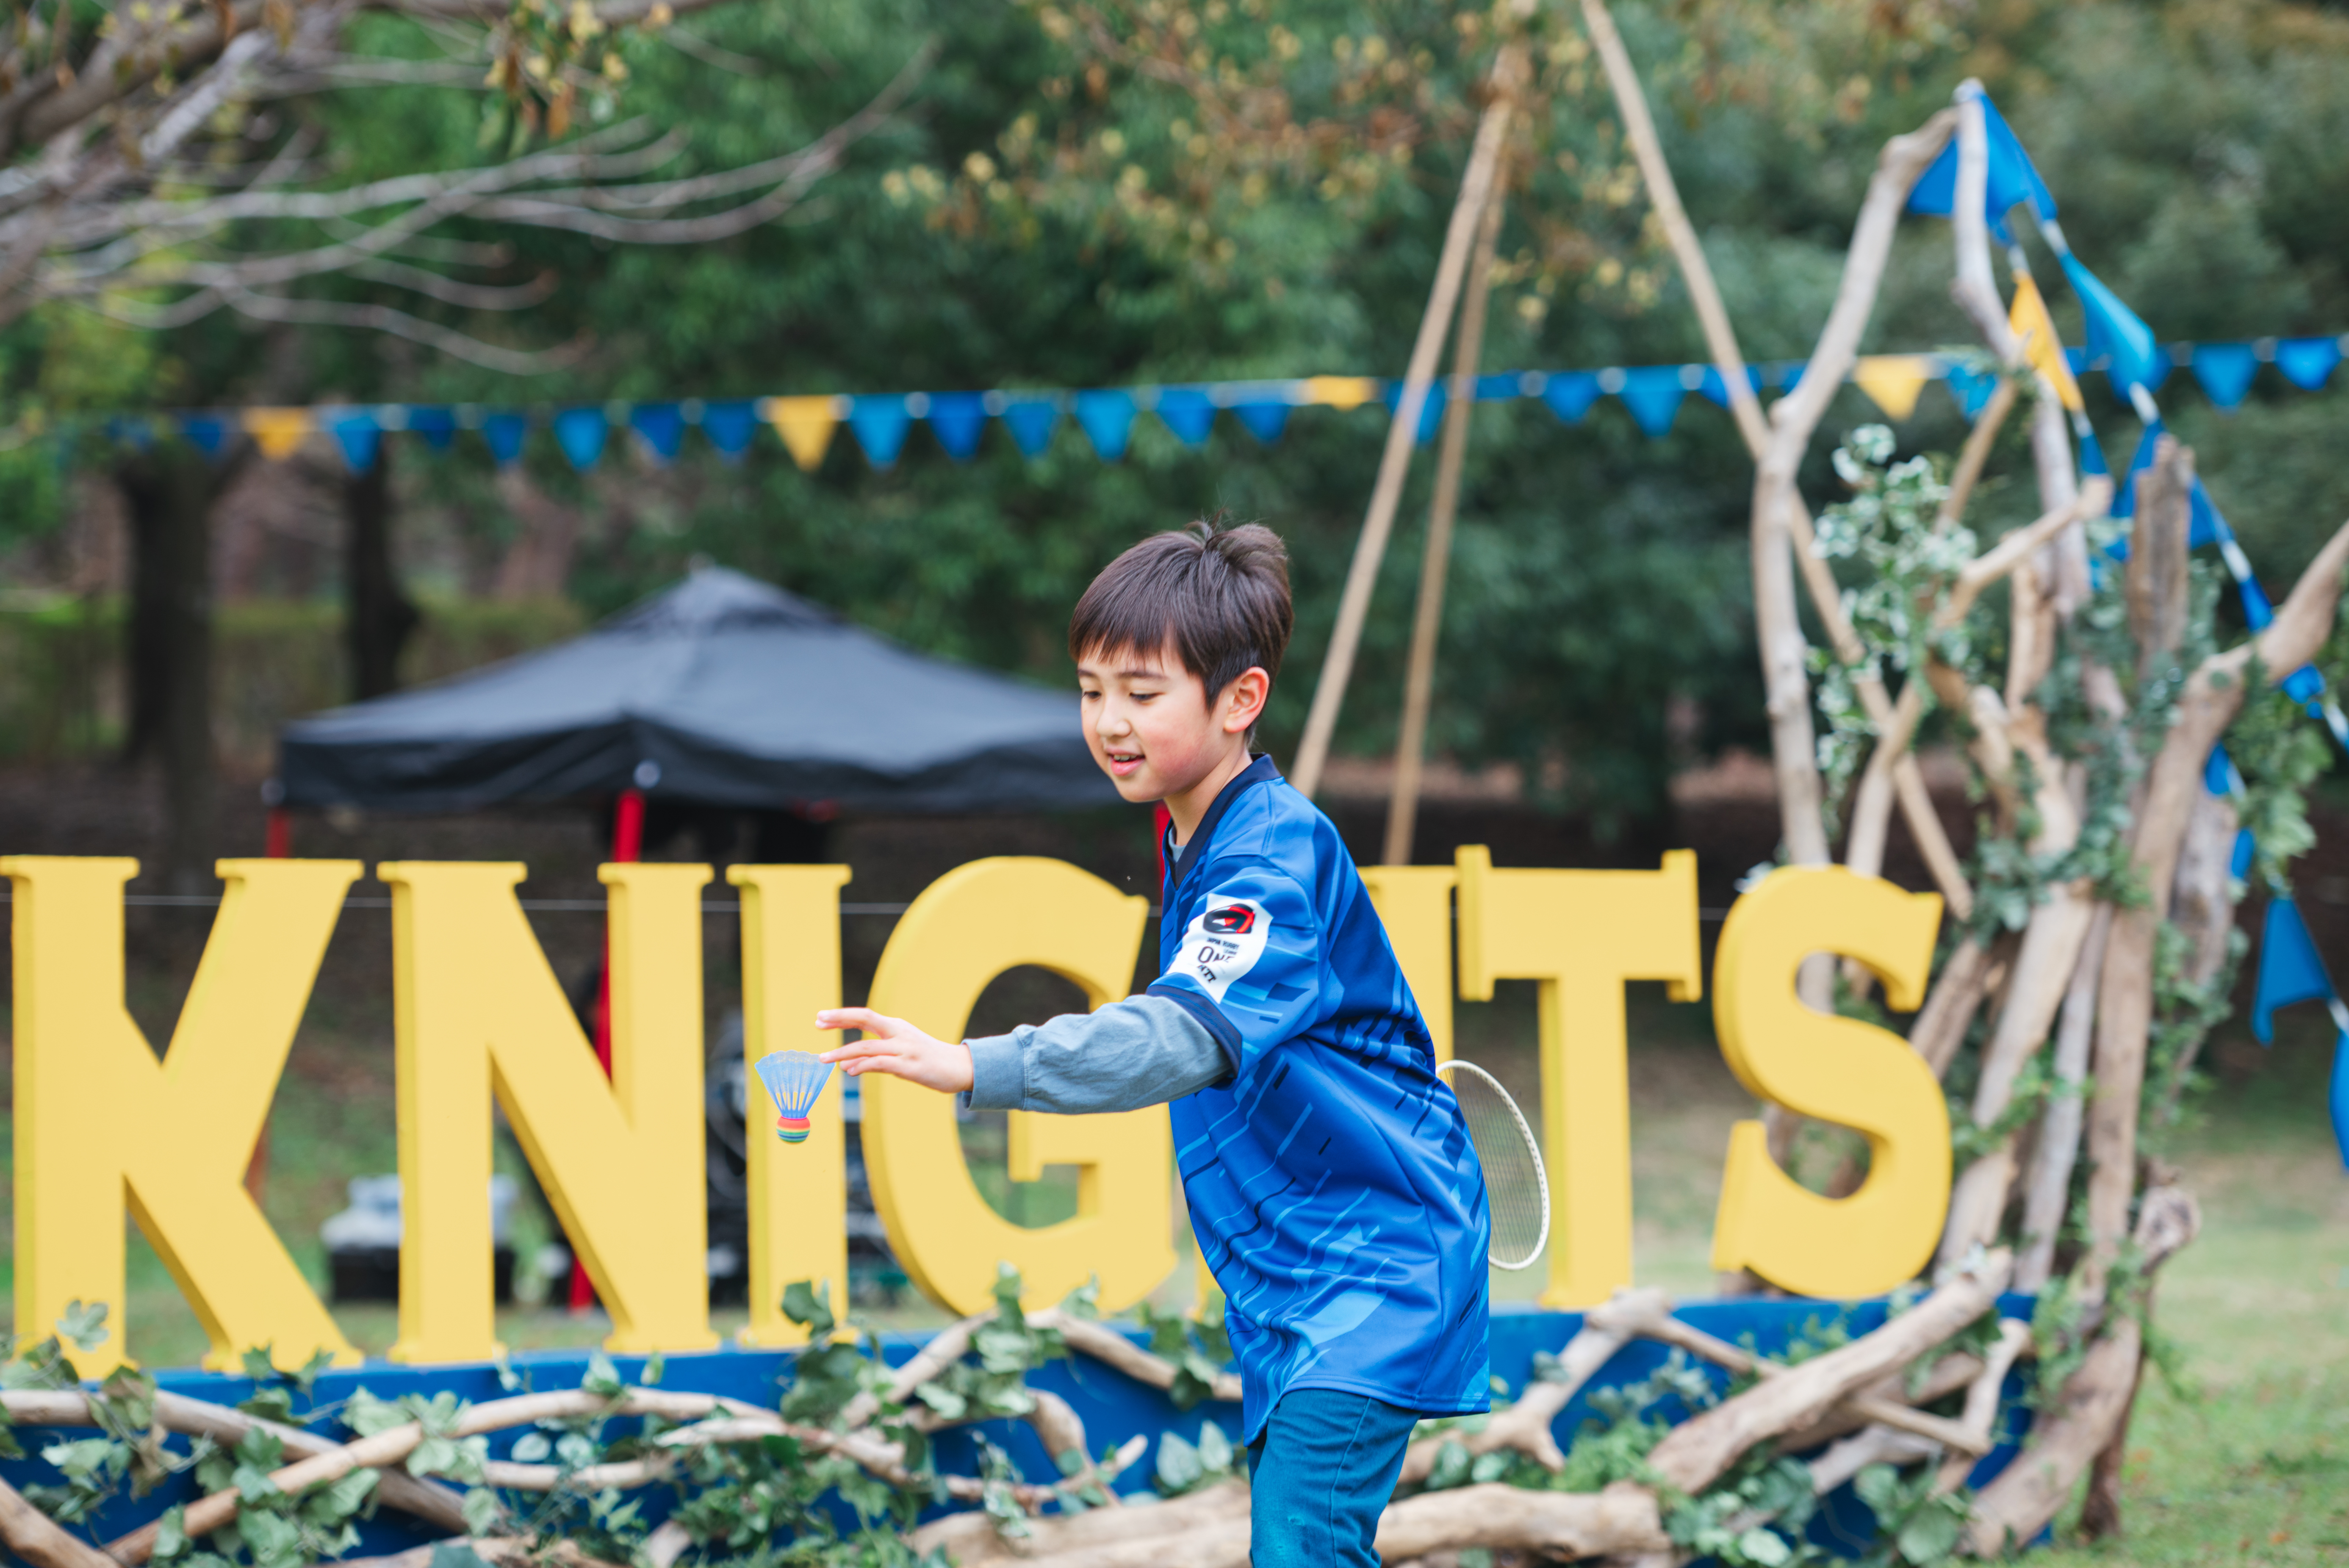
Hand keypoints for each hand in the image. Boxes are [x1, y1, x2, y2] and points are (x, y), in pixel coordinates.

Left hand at [816, 1007, 974, 1093]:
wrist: (960, 1068)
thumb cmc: (928, 1061)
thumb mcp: (900, 1054)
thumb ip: (875, 1057)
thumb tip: (847, 1065)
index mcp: (896, 1026)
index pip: (864, 1015)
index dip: (841, 1015)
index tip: (820, 1018)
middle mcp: (899, 1033)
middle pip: (865, 1019)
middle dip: (839, 1020)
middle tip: (817, 1023)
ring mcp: (905, 1049)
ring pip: (868, 1046)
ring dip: (843, 1052)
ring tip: (824, 1059)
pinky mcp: (910, 1066)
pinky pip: (881, 1064)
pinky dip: (863, 1066)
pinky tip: (850, 1071)